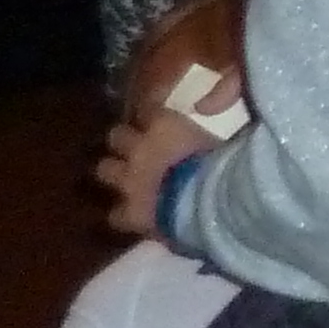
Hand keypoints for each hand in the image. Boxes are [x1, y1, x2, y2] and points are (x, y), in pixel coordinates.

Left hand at [94, 86, 232, 239]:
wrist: (207, 203)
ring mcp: (129, 180)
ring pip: (104, 169)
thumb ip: (209, 133)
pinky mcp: (128, 212)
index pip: (150, 109)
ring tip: (128, 181)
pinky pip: (115, 215)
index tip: (159, 121)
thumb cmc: (224, 164)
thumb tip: (207, 121)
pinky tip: (133, 217)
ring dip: (115, 173)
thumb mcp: (222, 138)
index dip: (153, 116)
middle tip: (138, 151)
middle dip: (124, 143)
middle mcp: (140, 148)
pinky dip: (123, 215)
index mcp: (165, 125)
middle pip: (117, 136)